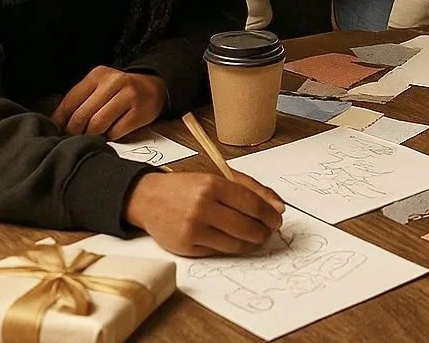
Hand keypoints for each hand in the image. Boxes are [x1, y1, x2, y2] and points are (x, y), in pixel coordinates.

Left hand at [51, 67, 166, 139]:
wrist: (153, 88)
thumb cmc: (118, 91)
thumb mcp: (99, 87)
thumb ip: (79, 101)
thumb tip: (55, 125)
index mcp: (98, 75)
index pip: (70, 101)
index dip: (60, 120)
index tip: (58, 131)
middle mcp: (114, 82)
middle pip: (82, 115)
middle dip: (74, 132)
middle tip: (73, 138)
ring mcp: (128, 96)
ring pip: (97, 125)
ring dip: (91, 136)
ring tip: (91, 136)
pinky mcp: (139, 113)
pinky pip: (115, 133)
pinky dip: (109, 138)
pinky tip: (109, 133)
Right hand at [123, 171, 284, 256]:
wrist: (148, 199)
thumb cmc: (188, 187)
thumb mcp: (218, 177)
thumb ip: (251, 189)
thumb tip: (279, 207)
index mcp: (213, 185)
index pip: (252, 204)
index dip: (270, 215)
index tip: (278, 218)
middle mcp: (203, 207)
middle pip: (246, 226)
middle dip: (263, 231)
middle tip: (269, 230)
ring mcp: (193, 229)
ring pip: (235, 243)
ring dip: (251, 242)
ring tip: (256, 236)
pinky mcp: (186, 247)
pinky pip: (219, 251)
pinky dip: (232, 248)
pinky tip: (236, 241)